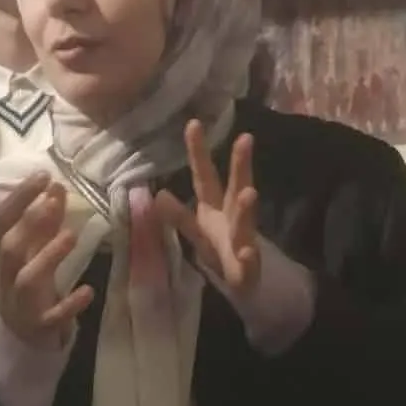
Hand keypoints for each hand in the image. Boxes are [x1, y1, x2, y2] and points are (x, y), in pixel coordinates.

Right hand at [0, 174, 94, 347]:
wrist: (24, 341)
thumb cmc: (31, 288)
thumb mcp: (34, 255)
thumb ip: (44, 224)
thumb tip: (56, 187)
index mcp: (1, 258)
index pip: (2, 223)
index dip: (19, 198)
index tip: (42, 175)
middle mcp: (5, 279)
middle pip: (9, 249)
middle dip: (30, 223)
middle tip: (54, 200)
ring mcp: (20, 304)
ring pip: (26, 280)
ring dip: (47, 256)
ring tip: (71, 236)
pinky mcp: (38, 327)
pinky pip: (51, 316)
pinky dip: (69, 303)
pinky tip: (88, 290)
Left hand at [154, 121, 261, 294]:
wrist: (241, 282)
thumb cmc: (217, 249)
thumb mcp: (195, 230)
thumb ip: (177, 215)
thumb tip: (157, 195)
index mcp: (213, 207)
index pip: (204, 175)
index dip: (198, 152)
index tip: (193, 123)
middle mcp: (230, 218)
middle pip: (235, 188)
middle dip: (240, 166)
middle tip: (244, 139)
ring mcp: (242, 242)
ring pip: (243, 224)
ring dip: (245, 209)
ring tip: (248, 194)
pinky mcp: (247, 269)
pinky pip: (248, 263)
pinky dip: (248, 258)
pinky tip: (246, 252)